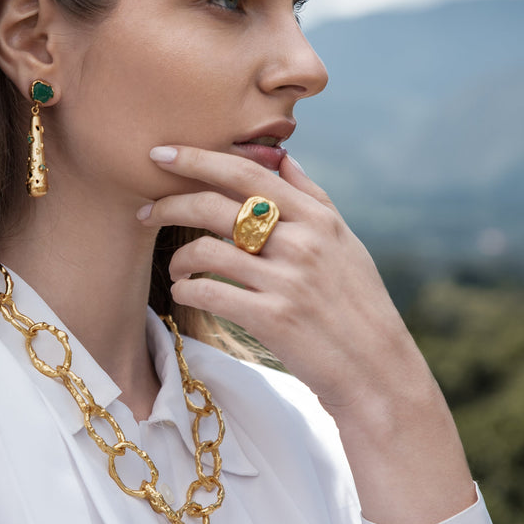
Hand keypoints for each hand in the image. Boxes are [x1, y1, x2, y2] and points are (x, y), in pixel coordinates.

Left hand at [138, 145, 475, 523]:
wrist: (376, 369)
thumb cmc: (357, 303)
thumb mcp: (345, 241)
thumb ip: (311, 195)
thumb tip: (282, 156)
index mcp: (317, 217)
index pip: (244, 172)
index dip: (195, 158)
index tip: (159, 154)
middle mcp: (301, 242)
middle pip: (215, 205)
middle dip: (169, 204)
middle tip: (146, 212)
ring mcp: (286, 280)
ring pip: (206, 249)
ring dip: (179, 258)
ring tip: (177, 269)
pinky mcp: (272, 319)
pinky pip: (209, 292)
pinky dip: (187, 291)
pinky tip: (185, 293)